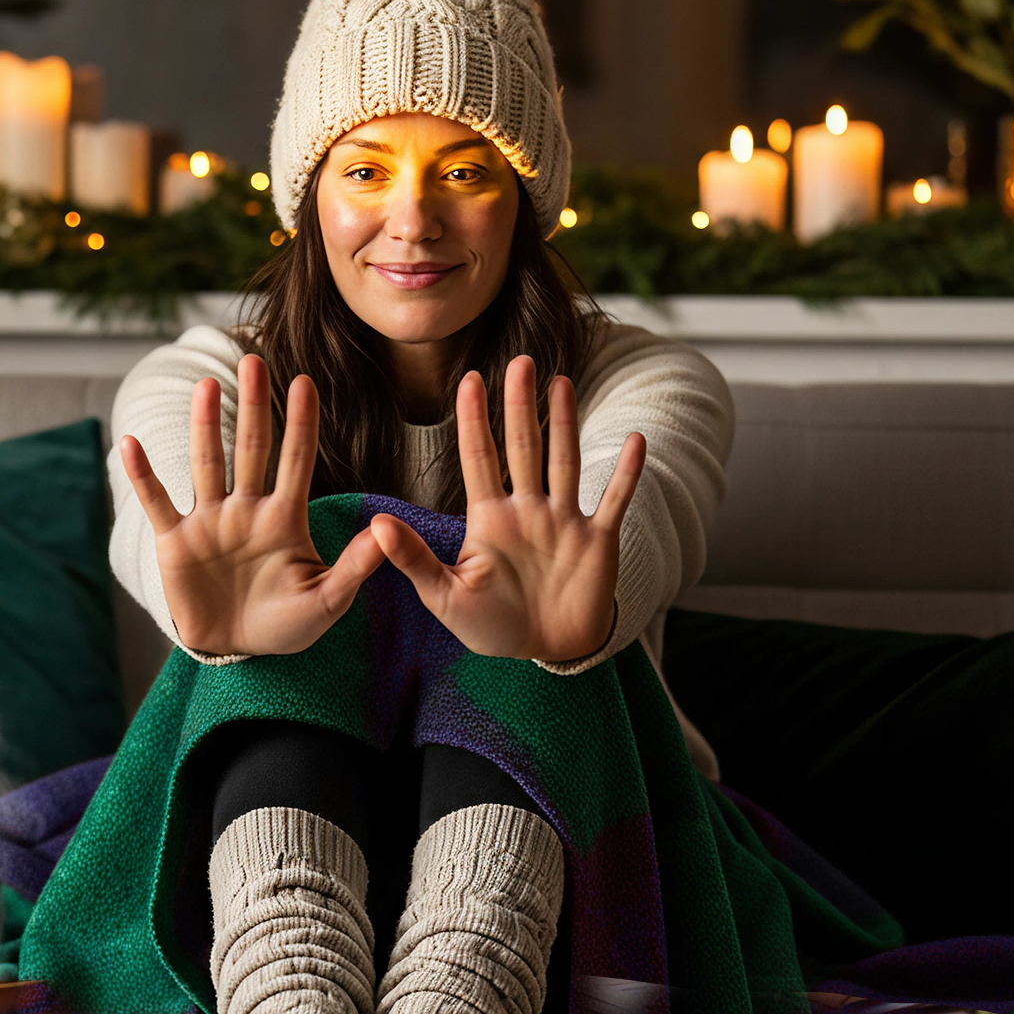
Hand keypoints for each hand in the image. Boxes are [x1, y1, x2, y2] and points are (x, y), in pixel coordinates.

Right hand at [119, 354, 383, 656]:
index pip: (296, 461)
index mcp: (284, 519)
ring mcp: (209, 522)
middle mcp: (246, 510)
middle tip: (254, 360)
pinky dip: (143, 476)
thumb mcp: (327, 602)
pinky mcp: (176, 542)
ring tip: (204, 385)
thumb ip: (354, 567)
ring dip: (203, 426)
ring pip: (206, 465)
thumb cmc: (285, 625)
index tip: (305, 382)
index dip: (300, 423)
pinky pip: (157, 503)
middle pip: (250, 448)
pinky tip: (130, 444)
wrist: (237, 650)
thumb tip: (384, 529)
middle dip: (253, 406)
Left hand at [368, 357, 645, 661]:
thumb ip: (414, 559)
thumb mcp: (444, 597)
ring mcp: (564, 522)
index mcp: (489, 520)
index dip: (474, 420)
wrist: (545, 651)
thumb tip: (375, 525)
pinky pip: (615, 500)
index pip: (479, 459)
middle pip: (523, 447)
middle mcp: (528, 510)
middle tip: (519, 362)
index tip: (469, 379)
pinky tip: (637, 440)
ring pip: (565, 462)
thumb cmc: (492, 626)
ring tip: (562, 382)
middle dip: (520, 406)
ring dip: (565, 424)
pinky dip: (627, 474)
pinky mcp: (598, 541)